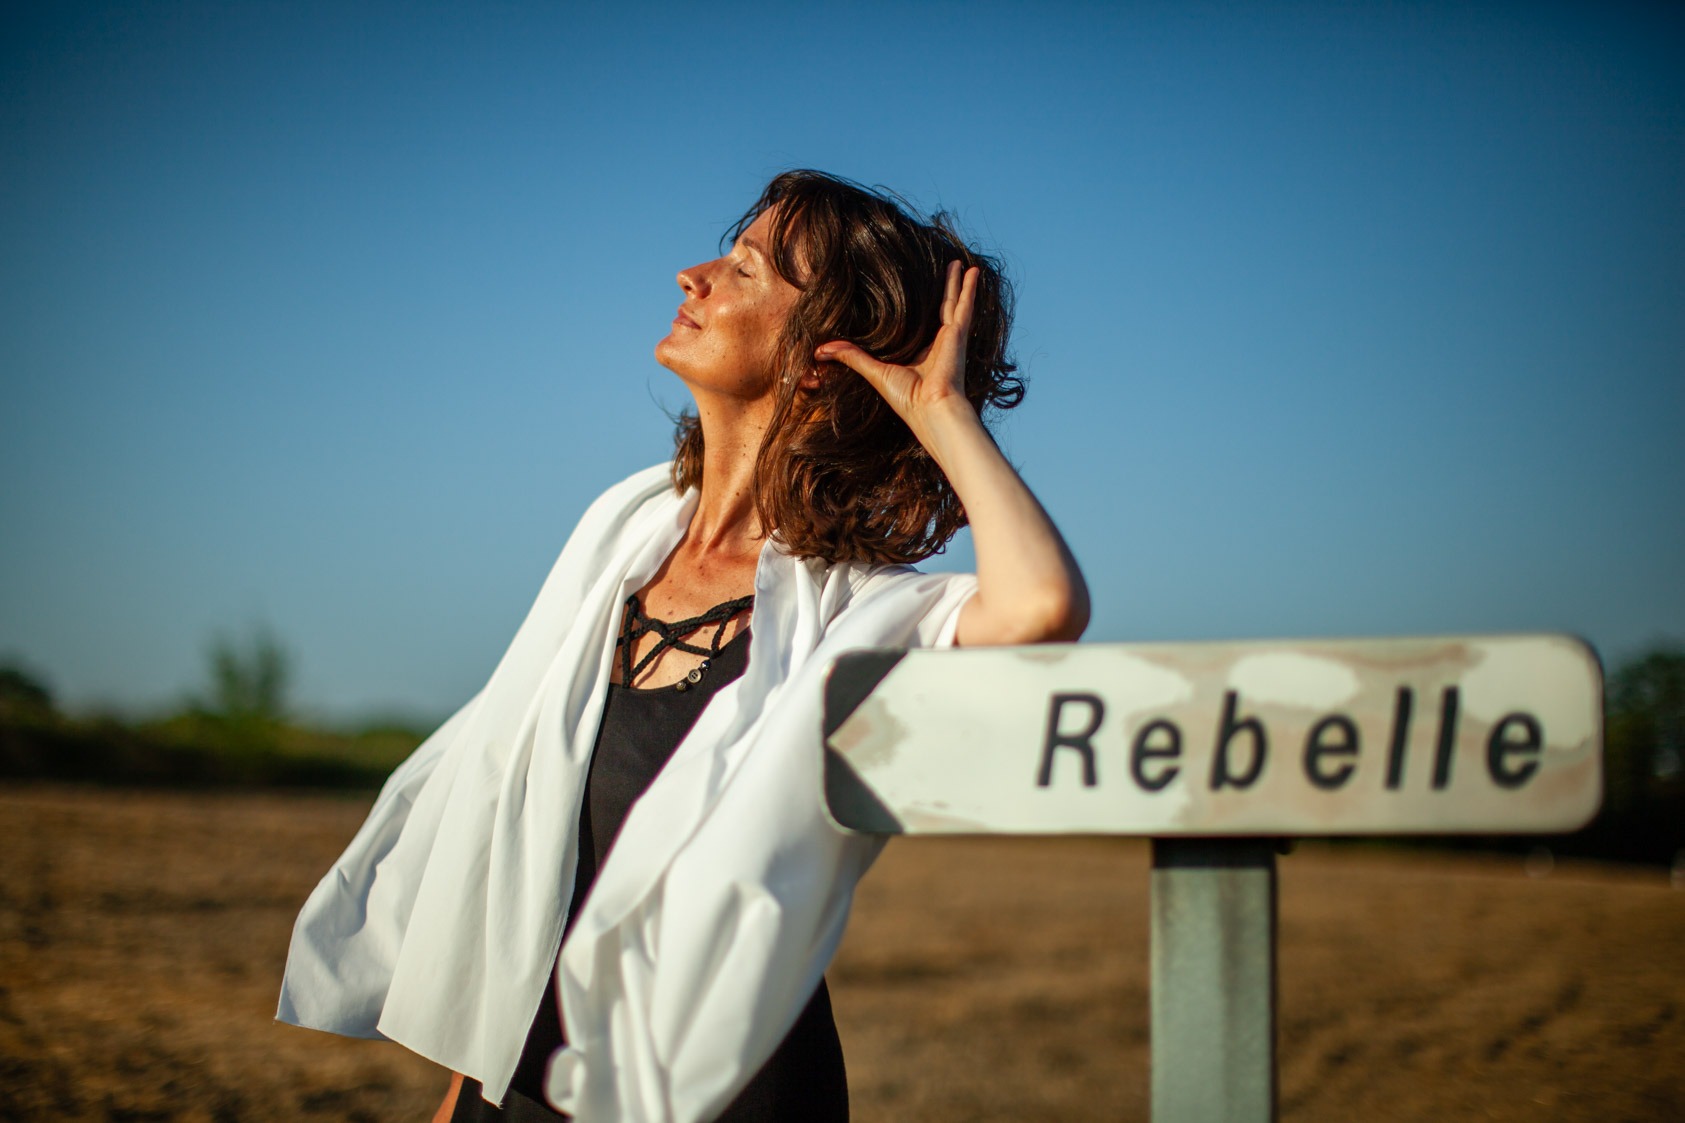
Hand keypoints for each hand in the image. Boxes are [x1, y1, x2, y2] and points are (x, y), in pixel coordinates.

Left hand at [813, 260, 979, 436]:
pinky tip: (973, 272)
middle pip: (940, 307)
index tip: (914, 289)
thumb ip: (850, 357)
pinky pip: (965, 305)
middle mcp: (939, 343)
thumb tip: (820, 351)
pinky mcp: (959, 334)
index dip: (919, 307)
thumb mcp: (873, 372)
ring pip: (954, 302)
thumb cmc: (906, 397)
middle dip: (942, 289)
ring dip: (956, 283)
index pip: (920, 323)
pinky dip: (970, 288)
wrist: (930, 409)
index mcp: (922, 352)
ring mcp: (951, 337)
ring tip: (960, 263)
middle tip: (944, 268)